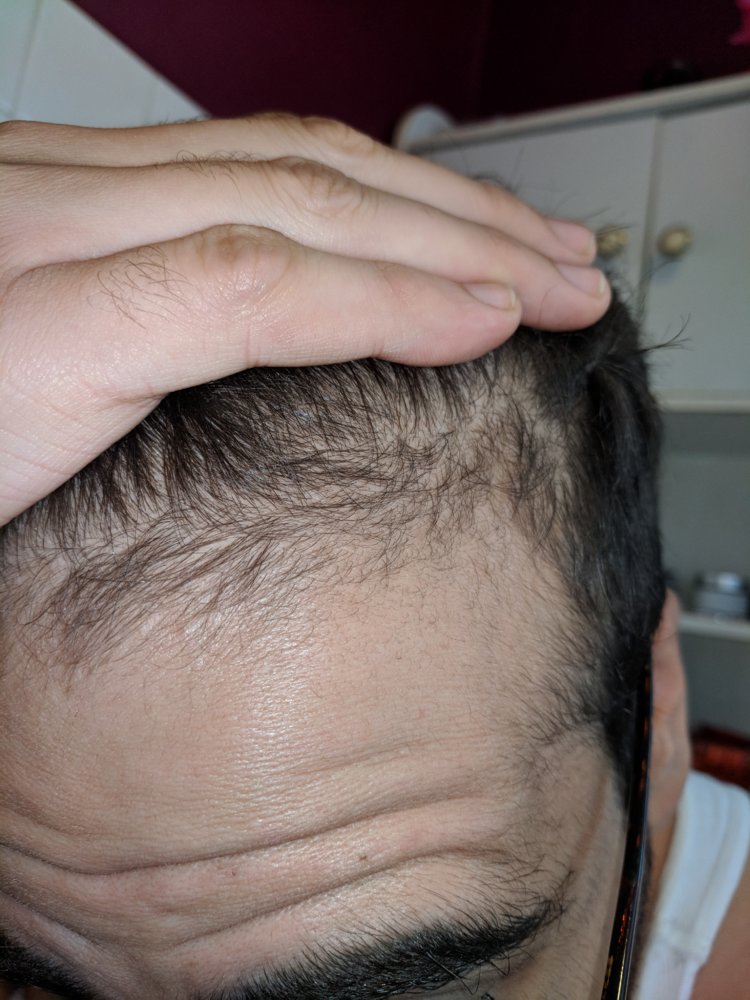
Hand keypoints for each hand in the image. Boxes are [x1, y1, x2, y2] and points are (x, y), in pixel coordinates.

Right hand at [0, 114, 609, 525]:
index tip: (500, 251)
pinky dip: (380, 299)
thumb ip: (142, 334)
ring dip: (453, 246)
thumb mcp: (40, 359)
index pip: (274, 173)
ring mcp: (52, 245)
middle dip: (461, 211)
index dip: (406, 205)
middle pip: (315, 171)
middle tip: (568, 256)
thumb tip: (243, 351)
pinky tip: (480, 321)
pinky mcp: (51, 326)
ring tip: (561, 285)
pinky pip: (253, 290)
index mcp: (71, 206)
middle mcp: (66, 195)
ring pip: (304, 210)